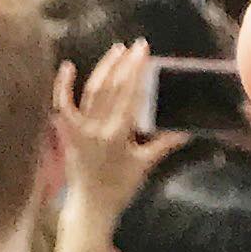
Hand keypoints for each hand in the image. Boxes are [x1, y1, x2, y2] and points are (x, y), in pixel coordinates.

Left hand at [59, 38, 167, 220]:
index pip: (130, 96)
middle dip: (126, 65)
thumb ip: (164, 144)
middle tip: (136, 46)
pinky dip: (63, 85)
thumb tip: (187, 130)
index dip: (137, 72)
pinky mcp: (68, 132)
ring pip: (92, 91)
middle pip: (113, 89)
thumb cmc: (120, 186)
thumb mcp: (144, 165)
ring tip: (117, 50)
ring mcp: (81, 129)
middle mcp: (99, 128)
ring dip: (105, 68)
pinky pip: (64, 105)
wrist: (91, 205)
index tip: (144, 53)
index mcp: (119, 135)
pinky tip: (69, 66)